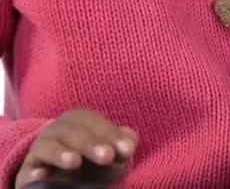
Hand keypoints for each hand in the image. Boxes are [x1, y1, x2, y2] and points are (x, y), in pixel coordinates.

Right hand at [15, 109, 138, 188]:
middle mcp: (58, 129)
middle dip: (91, 143)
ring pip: (48, 145)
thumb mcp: (112, 152)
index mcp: (80, 120)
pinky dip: (36, 170)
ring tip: (75, 162)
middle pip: (73, 131)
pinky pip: (30, 167)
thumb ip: (123, 144)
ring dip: (61, 152)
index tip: (126, 150)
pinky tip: (42, 175)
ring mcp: (41, 148)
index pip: (93, 121)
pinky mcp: (29, 169)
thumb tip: (129, 144)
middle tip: (108, 157)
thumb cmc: (94, 162)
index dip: (110, 133)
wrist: (65, 180)